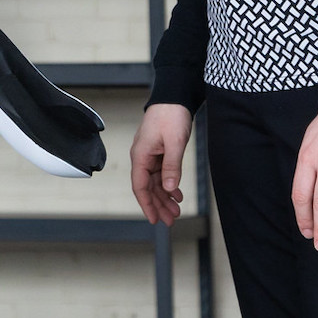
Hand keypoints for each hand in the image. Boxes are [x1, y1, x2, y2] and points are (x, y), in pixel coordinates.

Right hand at [129, 103, 193, 224]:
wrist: (173, 97)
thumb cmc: (170, 115)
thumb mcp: (174, 142)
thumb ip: (172, 166)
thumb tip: (169, 187)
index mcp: (140, 156)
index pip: (140, 186)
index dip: (147, 205)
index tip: (154, 220)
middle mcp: (142, 157)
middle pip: (147, 187)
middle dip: (158, 205)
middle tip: (170, 220)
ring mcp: (150, 154)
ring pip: (155, 182)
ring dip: (164, 197)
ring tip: (176, 210)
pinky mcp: (158, 152)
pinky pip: (161, 173)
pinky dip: (169, 185)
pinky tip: (177, 193)